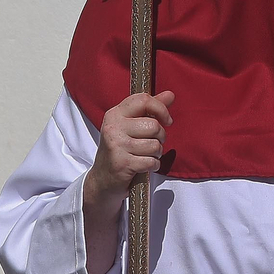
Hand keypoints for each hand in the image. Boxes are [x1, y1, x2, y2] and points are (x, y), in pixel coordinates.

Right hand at [81, 90, 174, 273]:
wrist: (102, 180)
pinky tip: (144, 166)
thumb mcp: (131, 126)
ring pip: (155, 145)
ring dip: (156, 153)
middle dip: (160, 137)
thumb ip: (150, 109)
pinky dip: (153, 165)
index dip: (161, 109)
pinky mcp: (122, 163)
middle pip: (154, 125)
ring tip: (145, 155)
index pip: (144, 100)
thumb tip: (170, 94)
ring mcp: (116, 145)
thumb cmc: (120, 149)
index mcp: (115, 114)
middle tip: (151, 144)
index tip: (167, 120)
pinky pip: (151, 161)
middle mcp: (113, 127)